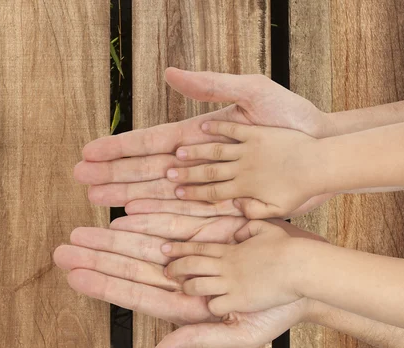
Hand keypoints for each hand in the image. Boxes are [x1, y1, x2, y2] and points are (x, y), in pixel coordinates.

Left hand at [54, 214, 314, 347]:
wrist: (308, 275)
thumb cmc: (279, 311)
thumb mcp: (241, 333)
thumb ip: (197, 339)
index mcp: (187, 304)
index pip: (136, 293)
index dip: (103, 283)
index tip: (73, 275)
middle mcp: (184, 275)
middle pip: (131, 265)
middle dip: (96, 257)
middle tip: (62, 250)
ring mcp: (193, 250)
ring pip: (144, 241)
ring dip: (112, 235)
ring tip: (82, 230)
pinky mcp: (207, 227)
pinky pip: (173, 218)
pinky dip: (149, 214)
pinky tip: (125, 211)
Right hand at [75, 67, 334, 216]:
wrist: (322, 149)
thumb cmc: (290, 117)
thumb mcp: (251, 92)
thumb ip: (210, 85)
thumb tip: (168, 72)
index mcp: (197, 135)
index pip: (149, 143)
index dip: (118, 148)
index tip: (88, 152)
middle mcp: (195, 162)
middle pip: (145, 170)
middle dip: (112, 174)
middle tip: (81, 181)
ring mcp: (206, 185)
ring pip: (158, 194)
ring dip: (126, 196)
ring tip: (97, 201)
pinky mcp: (223, 205)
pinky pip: (184, 214)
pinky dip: (157, 217)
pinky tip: (134, 218)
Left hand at [162, 220, 303, 314]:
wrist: (302, 266)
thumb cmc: (290, 249)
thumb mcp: (267, 229)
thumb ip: (249, 229)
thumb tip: (237, 234)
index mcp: (232, 251)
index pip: (198, 249)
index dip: (180, 248)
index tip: (165, 248)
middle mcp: (226, 267)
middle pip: (191, 265)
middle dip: (175, 268)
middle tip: (166, 270)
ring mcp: (231, 283)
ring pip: (197, 286)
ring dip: (189, 287)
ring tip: (184, 288)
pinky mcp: (239, 300)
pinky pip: (215, 305)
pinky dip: (212, 306)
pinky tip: (213, 305)